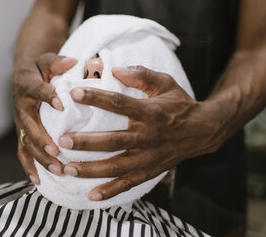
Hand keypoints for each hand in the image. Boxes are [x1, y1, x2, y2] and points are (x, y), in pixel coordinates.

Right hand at [12, 53, 76, 183]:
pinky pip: (22, 151)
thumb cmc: (40, 67)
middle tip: (57, 151)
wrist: (24, 74)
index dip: (48, 96)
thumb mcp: (48, 59)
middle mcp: (21, 104)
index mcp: (27, 84)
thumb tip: (75, 62)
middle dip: (42, 139)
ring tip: (58, 168)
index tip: (61, 105)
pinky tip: (39, 180)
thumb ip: (59, 62)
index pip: (37, 90)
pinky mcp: (21, 132)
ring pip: (26, 141)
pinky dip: (28, 166)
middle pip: (29, 124)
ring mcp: (20, 121)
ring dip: (40, 157)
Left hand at [59, 65, 222, 200]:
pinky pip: (129, 183)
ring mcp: (149, 157)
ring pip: (117, 166)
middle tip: (62, 141)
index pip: (120, 103)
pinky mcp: (150, 171)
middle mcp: (148, 136)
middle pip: (114, 141)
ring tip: (68, 168)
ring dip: (92, 169)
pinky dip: (110, 191)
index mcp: (151, 112)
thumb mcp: (166, 83)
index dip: (97, 97)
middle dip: (86, 142)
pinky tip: (91, 195)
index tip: (74, 92)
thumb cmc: (178, 104)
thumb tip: (116, 69)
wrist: (202, 131)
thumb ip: (142, 74)